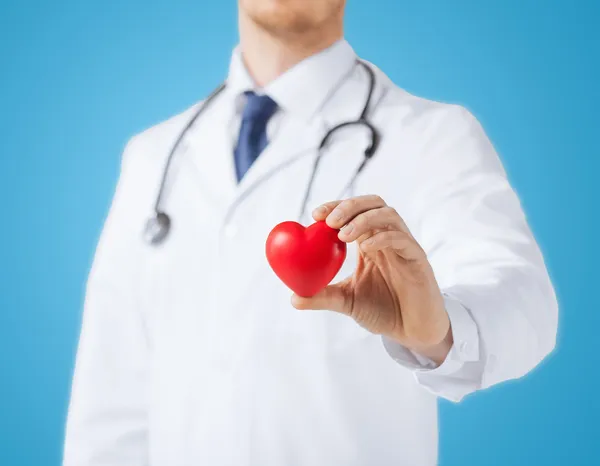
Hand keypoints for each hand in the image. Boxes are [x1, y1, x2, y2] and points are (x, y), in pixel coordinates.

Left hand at [291, 194, 452, 363]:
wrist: (412, 332)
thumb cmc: (383, 311)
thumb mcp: (347, 302)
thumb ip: (323, 296)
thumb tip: (293, 298)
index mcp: (370, 241)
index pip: (354, 212)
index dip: (335, 207)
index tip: (315, 215)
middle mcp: (388, 238)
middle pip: (373, 203)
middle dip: (350, 206)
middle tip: (329, 220)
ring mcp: (405, 246)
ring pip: (389, 215)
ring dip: (364, 219)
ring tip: (344, 234)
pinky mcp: (418, 259)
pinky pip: (403, 240)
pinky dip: (383, 238)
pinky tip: (365, 248)